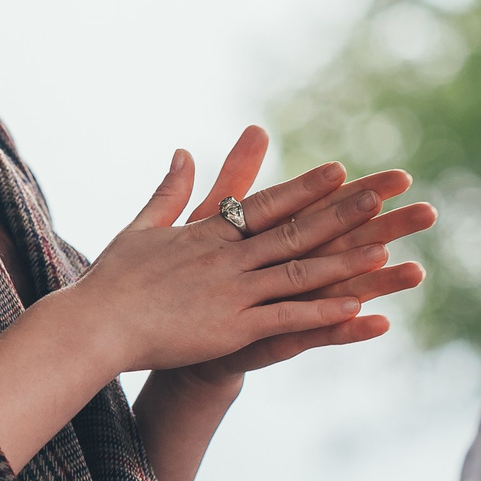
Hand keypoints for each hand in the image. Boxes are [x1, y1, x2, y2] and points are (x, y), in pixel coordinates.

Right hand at [66, 134, 402, 375]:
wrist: (94, 325)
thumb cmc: (113, 280)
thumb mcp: (143, 227)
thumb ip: (169, 191)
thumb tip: (181, 151)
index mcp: (209, 234)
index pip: (266, 204)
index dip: (305, 188)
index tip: (339, 171)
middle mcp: (227, 258)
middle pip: (294, 231)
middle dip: (341, 213)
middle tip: (381, 195)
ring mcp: (231, 293)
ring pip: (298, 272)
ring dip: (343, 261)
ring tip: (385, 249)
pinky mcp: (230, 329)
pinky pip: (285, 317)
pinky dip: (320, 311)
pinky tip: (355, 306)